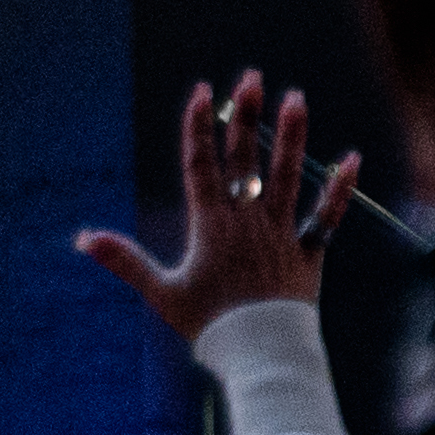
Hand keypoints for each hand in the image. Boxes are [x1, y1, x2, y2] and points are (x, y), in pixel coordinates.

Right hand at [73, 71, 356, 344]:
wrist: (261, 356)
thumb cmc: (208, 327)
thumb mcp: (162, 293)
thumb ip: (125, 261)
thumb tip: (82, 239)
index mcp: (211, 226)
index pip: (202, 166)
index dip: (199, 128)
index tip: (201, 92)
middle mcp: (248, 222)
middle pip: (245, 160)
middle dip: (246, 117)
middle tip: (251, 78)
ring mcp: (282, 235)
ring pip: (288, 177)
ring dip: (292, 137)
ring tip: (296, 99)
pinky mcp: (309, 255)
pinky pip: (328, 218)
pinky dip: (340, 190)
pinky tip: (353, 159)